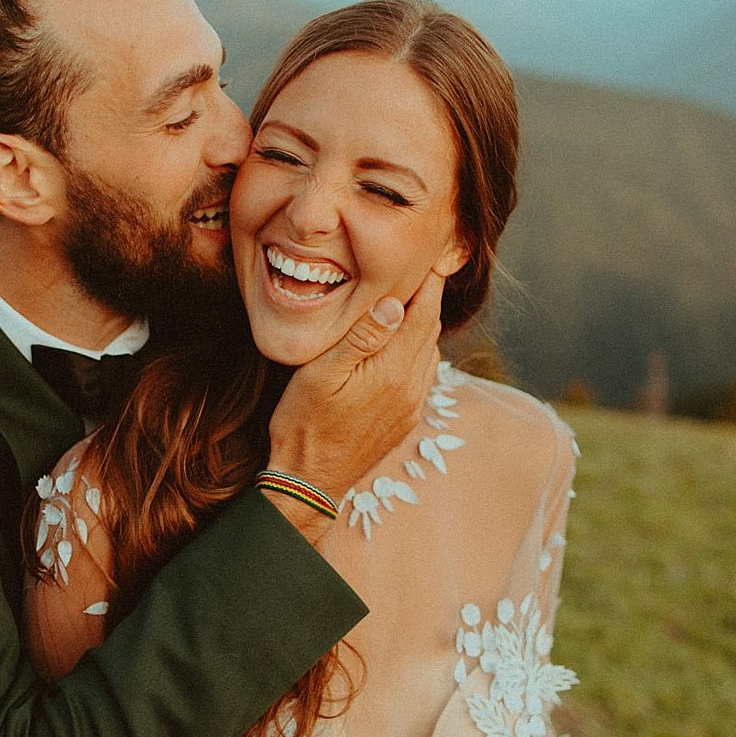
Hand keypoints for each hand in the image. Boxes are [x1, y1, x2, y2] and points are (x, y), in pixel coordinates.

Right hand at [264, 272, 443, 543]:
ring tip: (405, 300)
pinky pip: (422, 374)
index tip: (430, 255)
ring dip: (422, 324)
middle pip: (431, 329)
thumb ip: (361, 338)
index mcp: (394, 372)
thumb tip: (396, 302)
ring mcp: (412, 406)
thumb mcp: (322, 374)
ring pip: (429, 351)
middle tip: (417, 269)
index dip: (429, 281)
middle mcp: (412, 388)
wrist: (309, 481)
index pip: (424, 313)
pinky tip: (396, 344)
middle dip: (427, 297)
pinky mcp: (406, 420)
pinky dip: (416, 350)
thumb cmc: (304, 424)